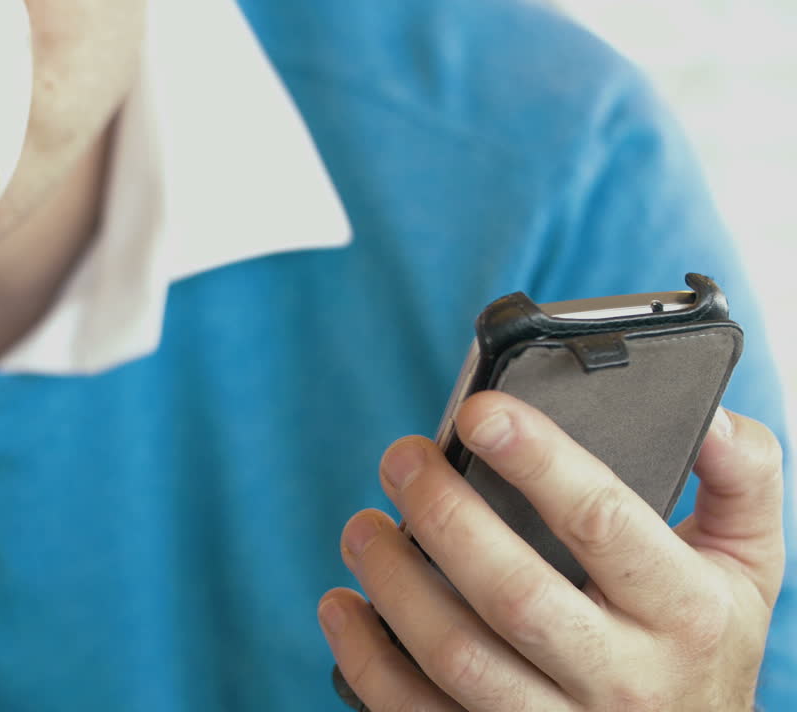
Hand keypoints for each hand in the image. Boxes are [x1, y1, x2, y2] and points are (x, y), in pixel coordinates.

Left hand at [319, 391, 783, 710]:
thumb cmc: (702, 645)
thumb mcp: (745, 566)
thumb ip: (739, 479)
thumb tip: (706, 411)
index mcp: (685, 613)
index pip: (604, 522)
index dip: (537, 459)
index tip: (478, 411)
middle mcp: (626, 680)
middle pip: (513, 593)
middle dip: (442, 515)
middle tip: (400, 458)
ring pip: (458, 658)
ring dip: (393, 584)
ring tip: (362, 528)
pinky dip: (368, 661)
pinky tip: (344, 608)